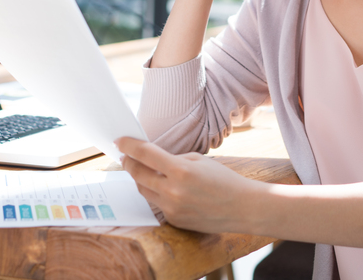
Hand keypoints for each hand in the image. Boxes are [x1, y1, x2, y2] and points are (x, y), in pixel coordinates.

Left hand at [117, 137, 260, 233]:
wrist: (243, 208)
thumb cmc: (224, 180)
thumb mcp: (199, 160)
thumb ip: (173, 159)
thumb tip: (152, 160)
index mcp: (181, 170)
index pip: (145, 154)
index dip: (129, 146)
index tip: (119, 140)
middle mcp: (173, 191)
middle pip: (138, 174)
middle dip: (128, 162)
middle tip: (125, 155)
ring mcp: (172, 208)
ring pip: (144, 190)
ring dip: (139, 178)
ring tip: (139, 169)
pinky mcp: (174, 220)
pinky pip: (157, 204)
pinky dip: (156, 193)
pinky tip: (160, 186)